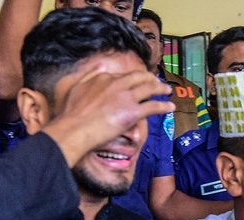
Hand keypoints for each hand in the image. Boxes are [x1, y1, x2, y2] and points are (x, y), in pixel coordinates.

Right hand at [42, 66, 173, 166]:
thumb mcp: (76, 87)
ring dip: (161, 88)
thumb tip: (101, 65)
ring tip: (167, 90)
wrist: (75, 129)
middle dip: (152, 78)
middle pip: (140, 77)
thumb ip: (90, 75)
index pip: (124, 76)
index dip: (134, 79)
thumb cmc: (72, 113)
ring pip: (149, 88)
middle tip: (158, 81)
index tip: (138, 82)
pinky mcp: (133, 112)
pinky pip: (153, 106)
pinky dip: (164, 106)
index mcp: (104, 78)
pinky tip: (171, 107)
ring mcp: (126, 97)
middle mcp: (117, 84)